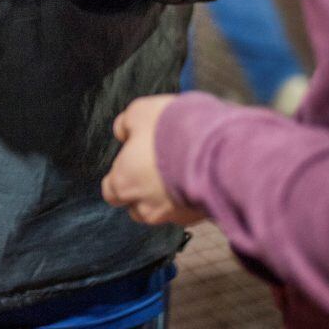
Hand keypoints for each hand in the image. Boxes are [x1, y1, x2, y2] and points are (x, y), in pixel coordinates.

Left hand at [101, 95, 204, 226]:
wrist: (218, 148)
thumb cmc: (172, 130)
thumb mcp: (139, 112)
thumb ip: (126, 125)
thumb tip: (123, 132)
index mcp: (123, 183)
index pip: (111, 191)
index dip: (120, 177)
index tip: (130, 162)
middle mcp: (145, 206)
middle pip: (136, 207)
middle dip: (142, 191)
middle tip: (156, 167)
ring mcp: (173, 215)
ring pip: (162, 211)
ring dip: (166, 197)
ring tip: (180, 172)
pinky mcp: (199, 217)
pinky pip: (189, 210)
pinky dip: (190, 197)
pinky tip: (197, 177)